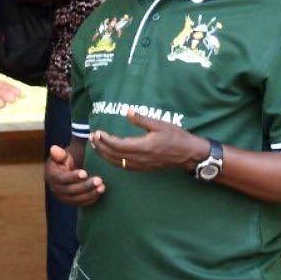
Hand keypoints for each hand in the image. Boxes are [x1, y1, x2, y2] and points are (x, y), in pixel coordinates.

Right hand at [45, 144, 104, 206]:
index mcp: (51, 176)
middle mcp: (54, 189)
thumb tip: (53, 149)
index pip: (61, 178)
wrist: (69, 170)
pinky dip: (91, 199)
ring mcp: (62, 197)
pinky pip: (81, 203)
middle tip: (99, 180)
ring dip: (90, 194)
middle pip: (70, 190)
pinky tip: (100, 192)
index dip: (73, 177)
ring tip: (102, 187)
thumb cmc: (66, 160)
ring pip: (76, 199)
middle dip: (85, 186)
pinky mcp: (71, 202)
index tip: (85, 173)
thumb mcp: (63, 155)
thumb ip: (59, 153)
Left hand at [89, 110, 207, 171]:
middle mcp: (140, 158)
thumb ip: (142, 119)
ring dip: (104, 154)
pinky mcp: (143, 168)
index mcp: (143, 147)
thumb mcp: (160, 124)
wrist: (189, 154)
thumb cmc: (176, 137)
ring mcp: (141, 165)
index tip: (97, 132)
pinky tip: (108, 155)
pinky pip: (123, 166)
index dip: (105, 140)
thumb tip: (127, 111)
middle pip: (114, 155)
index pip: (118, 145)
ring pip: (117, 162)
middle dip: (100, 147)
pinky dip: (112, 161)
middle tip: (91, 137)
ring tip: (95, 145)